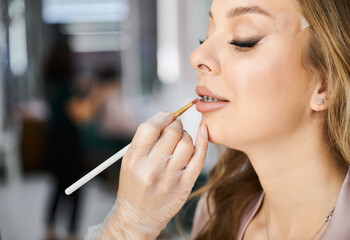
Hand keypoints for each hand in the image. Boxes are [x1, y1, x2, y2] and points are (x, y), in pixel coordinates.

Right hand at [102, 111, 207, 238]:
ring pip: (187, 142)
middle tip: (175, 126)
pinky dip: (203, 141)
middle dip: (176, 124)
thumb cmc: (134, 185)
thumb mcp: (129, 161)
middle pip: (172, 133)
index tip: (166, 116)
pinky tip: (203, 132)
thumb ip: (145, 140)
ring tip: (180, 140)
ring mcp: (170, 177)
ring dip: (186, 135)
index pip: (150, 127)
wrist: (138, 216)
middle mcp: (151, 168)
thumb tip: (167, 118)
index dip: (161, 117)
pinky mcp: (184, 184)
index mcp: (134, 159)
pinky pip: (199, 157)